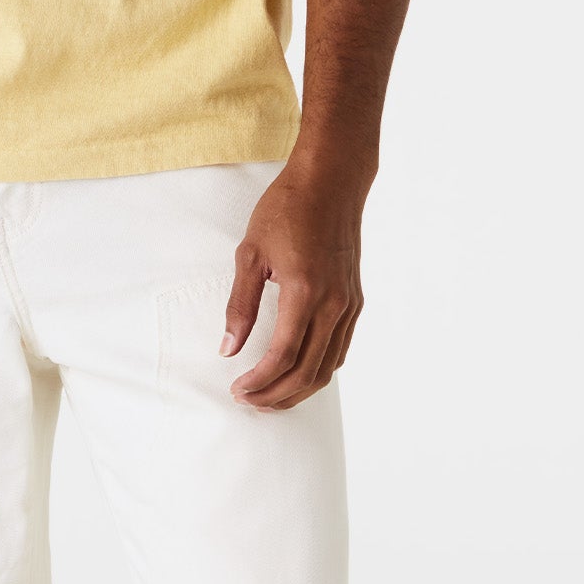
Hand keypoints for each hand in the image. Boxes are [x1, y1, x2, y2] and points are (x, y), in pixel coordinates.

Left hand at [222, 158, 369, 410]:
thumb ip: (240, 305)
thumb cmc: (288, 209)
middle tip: (248, 401)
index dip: (258, 381)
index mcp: (304, 291)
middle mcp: (333, 303)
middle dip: (276, 395)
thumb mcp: (250, 254)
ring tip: (269, 397)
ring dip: (298, 389)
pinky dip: (319, 370)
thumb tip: (228, 349)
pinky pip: (340, 349)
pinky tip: (297, 374)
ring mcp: (349, 304)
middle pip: (308, 371)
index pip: (283, 356)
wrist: (331, 182)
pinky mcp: (355, 301)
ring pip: (328, 367)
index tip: (237, 390)